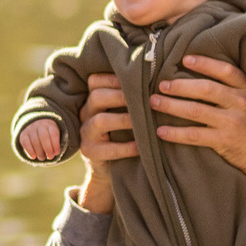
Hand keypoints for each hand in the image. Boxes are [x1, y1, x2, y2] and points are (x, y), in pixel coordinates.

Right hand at [17, 119, 66, 162]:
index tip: (57, 153)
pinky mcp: (23, 134)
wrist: (36, 127)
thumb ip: (55, 144)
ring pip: (34, 140)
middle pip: (44, 136)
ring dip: (39, 151)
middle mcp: (40, 125)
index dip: (55, 144)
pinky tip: (33, 157)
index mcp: (50, 124)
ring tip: (42, 158)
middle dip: (48, 148)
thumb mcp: (54, 136)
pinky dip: (29, 150)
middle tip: (50, 157)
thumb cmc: (49, 136)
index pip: (53, 133)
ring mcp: (30, 128)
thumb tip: (54, 153)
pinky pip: (25, 142)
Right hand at [73, 73, 133, 212]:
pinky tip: (141, 146)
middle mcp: (86, 113)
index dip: (114, 78)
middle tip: (144, 98)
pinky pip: (108, 148)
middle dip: (121, 95)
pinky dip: (126, 147)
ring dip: (124, 120)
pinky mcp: (90, 152)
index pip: (95, 80)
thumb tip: (159, 79)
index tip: (135, 78)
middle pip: (97, 96)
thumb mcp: (123, 112)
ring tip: (144, 122)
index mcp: (93, 99)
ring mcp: (86, 133)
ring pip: (100, 121)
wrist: (111, 167)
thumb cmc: (124, 133)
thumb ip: (132, 98)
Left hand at [153, 54, 245, 215]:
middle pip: (206, 89)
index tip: (185, 58)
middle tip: (161, 84)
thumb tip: (201, 76)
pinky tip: (160, 131)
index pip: (225, 71)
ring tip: (153, 102)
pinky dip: (175, 133)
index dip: (205, 63)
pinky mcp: (225, 141)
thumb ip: (234, 91)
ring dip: (171, 105)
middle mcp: (241, 103)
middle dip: (180, 85)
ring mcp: (233, 122)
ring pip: (196, 110)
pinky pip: (194, 135)